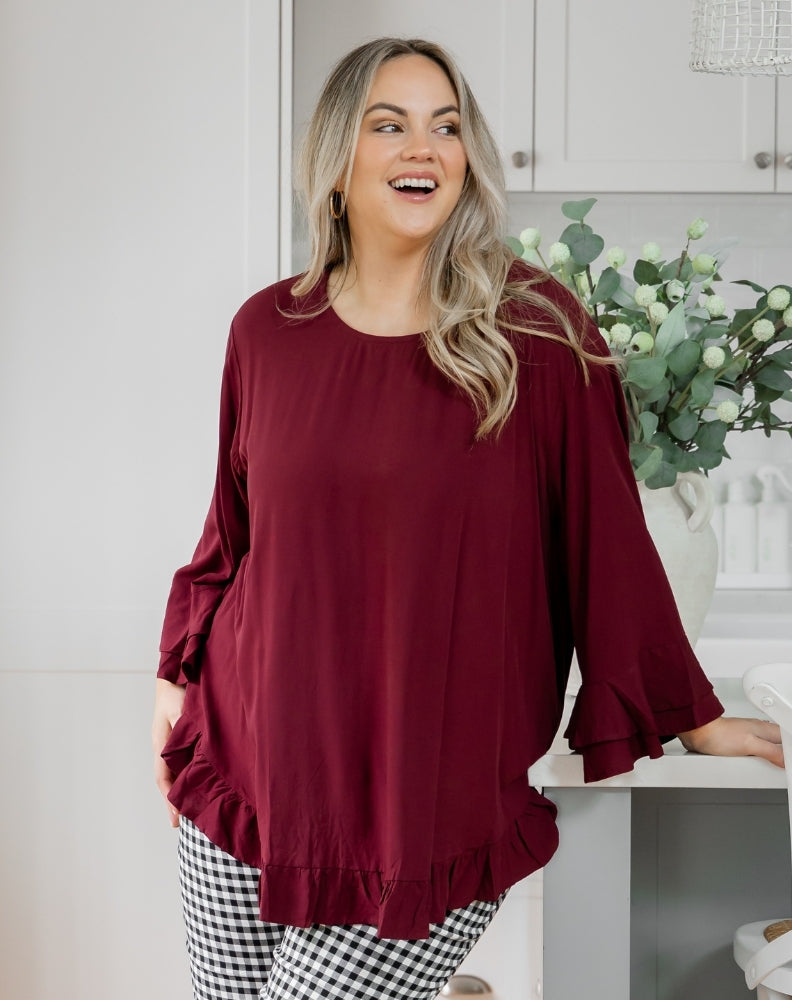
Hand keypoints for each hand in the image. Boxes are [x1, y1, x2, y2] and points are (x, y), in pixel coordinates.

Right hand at [152, 678, 186, 826]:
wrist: (175, 676)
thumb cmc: (179, 693)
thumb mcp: (182, 712)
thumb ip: (185, 733)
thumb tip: (190, 758)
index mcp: (160, 745)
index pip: (163, 779)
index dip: (170, 800)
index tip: (176, 820)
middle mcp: (162, 747)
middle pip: (167, 780)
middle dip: (173, 801)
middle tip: (180, 825)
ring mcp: (169, 743)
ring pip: (173, 772)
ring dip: (179, 789)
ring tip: (189, 810)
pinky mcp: (177, 738)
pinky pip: (180, 762)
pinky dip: (186, 775)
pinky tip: (195, 782)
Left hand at [678, 715, 783, 768]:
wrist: (697, 732)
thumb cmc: (718, 733)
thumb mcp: (749, 744)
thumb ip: (770, 751)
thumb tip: (785, 760)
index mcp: (767, 729)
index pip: (787, 742)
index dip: (786, 756)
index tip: (784, 766)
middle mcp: (759, 734)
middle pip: (777, 752)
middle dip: (775, 763)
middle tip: (770, 770)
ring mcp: (748, 741)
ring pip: (763, 758)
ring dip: (759, 766)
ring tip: (754, 769)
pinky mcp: (738, 749)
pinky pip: (749, 760)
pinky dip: (748, 766)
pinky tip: (744, 768)